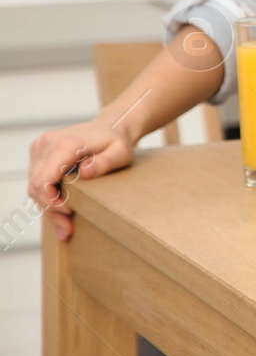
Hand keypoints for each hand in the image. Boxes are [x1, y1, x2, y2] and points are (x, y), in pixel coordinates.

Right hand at [28, 119, 137, 241]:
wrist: (111, 126)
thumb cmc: (118, 141)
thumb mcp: (121, 152)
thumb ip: (106, 162)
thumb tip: (85, 173)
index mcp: (65, 144)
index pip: (43, 181)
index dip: (51, 202)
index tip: (69, 213)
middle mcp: (48, 143)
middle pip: (36, 187)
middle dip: (50, 211)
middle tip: (67, 229)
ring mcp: (41, 147)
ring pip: (34, 186)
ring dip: (48, 207)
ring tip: (65, 225)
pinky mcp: (39, 152)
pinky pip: (37, 180)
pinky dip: (47, 197)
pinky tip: (61, 211)